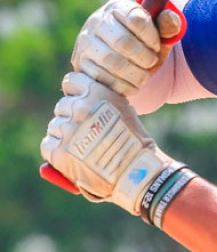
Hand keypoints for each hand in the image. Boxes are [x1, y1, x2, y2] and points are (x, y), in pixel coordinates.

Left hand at [40, 72, 178, 215]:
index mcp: (97, 92)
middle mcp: (80, 107)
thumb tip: (75, 102)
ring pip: (54, 126)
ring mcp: (68, 129)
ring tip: (82, 147)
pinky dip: (56, 150)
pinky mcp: (58, 151)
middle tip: (86, 131)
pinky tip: (72, 156)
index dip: (75, 93)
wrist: (134, 170)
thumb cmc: (133, 141)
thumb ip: (100, 102)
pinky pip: (47, 144)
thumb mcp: (122, 109)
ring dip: (64, 134)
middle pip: (62, 106)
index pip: (71, 81)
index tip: (82, 103)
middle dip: (71, 116)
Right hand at [71, 0, 181, 95]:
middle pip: (124, 43)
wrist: (121, 59)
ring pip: (112, 62)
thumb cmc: (143, 42)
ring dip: (135, 73)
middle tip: (152, 62)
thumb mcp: (158, 33)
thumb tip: (171, 17)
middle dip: (144, 57)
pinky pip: (101, 78)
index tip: (157, 46)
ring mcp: (85, 42)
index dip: (152, 37)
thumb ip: (168, 25)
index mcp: (118, 7)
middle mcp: (97, 21)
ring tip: (144, 76)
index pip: (137, 20)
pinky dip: (122, 86)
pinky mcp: (80, 64)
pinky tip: (132, 85)